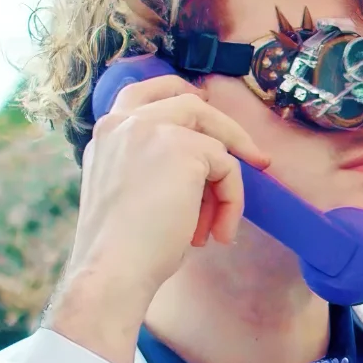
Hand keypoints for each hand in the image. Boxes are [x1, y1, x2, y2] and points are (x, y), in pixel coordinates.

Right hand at [46, 73, 271, 362]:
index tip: (204, 104)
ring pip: (214, 137)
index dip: (177, 94)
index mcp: (106, 133)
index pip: (142, 93)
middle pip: (188, 103)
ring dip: (228, 183)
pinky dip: (231, 202)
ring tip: (221, 225)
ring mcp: (154, 129)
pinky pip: (228, 168)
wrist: (112, 269)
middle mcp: (125, 122)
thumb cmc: (120, 248)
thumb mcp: (129, 192)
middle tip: (256, 158)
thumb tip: (203, 167)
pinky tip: (219, 234)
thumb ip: (151, 166)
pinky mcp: (185, 149)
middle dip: (227, 129)